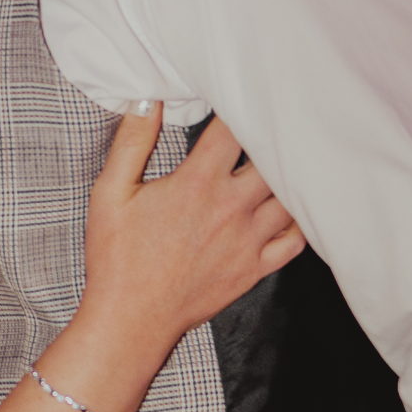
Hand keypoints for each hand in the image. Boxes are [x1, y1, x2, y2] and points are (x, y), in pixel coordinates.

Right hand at [81, 105, 303, 344]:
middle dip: (273, 138)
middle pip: (273, 159)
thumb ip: (132, 142)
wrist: (132, 318)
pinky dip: (299, 220)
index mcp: (197, 183)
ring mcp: (248, 240)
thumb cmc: (117, 256)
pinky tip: (291, 207)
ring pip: (290, 197)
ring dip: (288, 175)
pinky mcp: (255, 268)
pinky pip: (295, 240)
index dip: (241, 106)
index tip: (243, 94)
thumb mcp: (111, 192)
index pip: (233, 131)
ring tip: (286, 158)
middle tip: (274, 123)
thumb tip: (146, 100)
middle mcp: (231, 208)